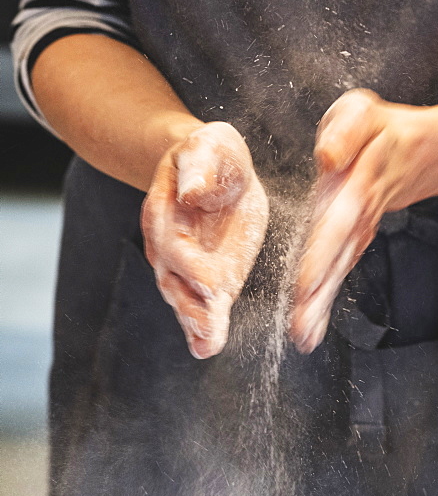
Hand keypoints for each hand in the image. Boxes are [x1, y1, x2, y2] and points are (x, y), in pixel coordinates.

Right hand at [141, 121, 268, 358]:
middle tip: (209, 332)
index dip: (193, 266)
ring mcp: (186, 264)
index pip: (175, 245)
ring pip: (185, 299)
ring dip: (197, 323)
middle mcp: (168, 245)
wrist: (210, 164)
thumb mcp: (207, 149)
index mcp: (165, 212)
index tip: (214, 286)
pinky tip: (207, 347)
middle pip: (175, 282)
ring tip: (208, 345)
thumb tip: (193, 192)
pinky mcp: (210, 273)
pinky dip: (204, 326)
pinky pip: (202, 303)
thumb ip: (200, 169)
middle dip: (192, 308)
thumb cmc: (209, 154)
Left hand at [291, 89, 432, 353]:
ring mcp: (358, 231)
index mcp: (356, 186)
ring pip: (339, 271)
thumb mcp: (364, 114)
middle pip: (337, 258)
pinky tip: (309, 328)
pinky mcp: (355, 239)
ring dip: (321, 305)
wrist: (419, 152)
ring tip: (302, 337)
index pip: (338, 223)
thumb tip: (327, 158)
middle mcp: (355, 215)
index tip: (306, 285)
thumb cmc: (382, 131)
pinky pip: (340, 271)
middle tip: (300, 329)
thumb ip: (344, 133)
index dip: (323, 254)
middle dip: (318, 293)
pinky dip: (325, 300)